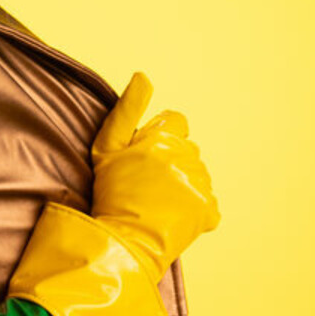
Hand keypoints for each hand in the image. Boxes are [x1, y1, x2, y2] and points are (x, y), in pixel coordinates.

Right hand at [91, 73, 219, 278]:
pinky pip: (207, 203)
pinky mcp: (208, 211)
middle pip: (187, 150)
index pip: (176, 122)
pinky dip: (193, 210)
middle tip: (145, 184)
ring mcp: (200, 185)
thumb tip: (143, 75)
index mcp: (167, 138)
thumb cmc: (111, 194)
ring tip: (156, 203)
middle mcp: (189, 157)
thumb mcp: (106, 147)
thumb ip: (127, 109)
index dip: (159, 138)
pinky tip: (171, 217)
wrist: (123, 240)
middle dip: (171, 161)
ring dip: (182, 184)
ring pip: (196, 175)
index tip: (144, 157)